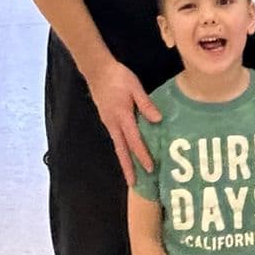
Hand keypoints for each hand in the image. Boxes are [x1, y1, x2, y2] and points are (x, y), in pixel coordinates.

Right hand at [85, 60, 161, 182]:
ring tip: (131, 174)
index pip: (134, 140)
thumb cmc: (118, 76)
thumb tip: (158, 120)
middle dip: (128, 168)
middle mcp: (113, 123)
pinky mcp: (106, 120)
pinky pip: (115, 139)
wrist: (96, 70)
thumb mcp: (135, 86)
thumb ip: (145, 104)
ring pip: (117, 146)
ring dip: (124, 161)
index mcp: (122, 116)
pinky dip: (121, 150)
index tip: (150, 168)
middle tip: (134, 184)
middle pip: (121, 150)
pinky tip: (126, 153)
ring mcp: (108, 122)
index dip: (142, 155)